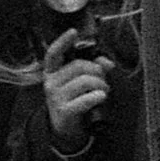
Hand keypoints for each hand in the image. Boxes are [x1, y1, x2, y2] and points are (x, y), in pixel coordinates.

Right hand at [42, 26, 113, 140]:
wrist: (66, 128)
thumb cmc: (74, 99)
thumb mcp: (80, 81)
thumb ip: (93, 67)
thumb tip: (108, 62)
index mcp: (52, 72)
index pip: (53, 53)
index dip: (62, 41)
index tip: (73, 32)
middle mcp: (51, 83)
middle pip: (78, 66)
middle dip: (97, 70)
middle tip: (103, 79)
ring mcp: (55, 97)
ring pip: (84, 81)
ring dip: (101, 84)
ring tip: (104, 90)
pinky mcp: (64, 111)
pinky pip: (85, 99)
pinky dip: (97, 96)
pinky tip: (101, 96)